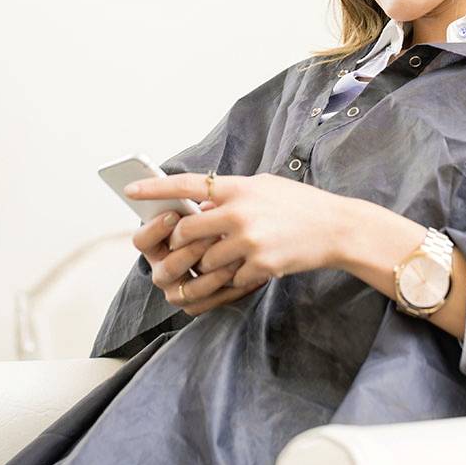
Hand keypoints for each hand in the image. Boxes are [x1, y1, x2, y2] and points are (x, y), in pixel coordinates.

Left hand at [125, 172, 350, 290]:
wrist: (336, 227)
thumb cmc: (299, 204)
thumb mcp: (264, 187)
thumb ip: (231, 194)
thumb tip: (200, 205)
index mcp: (239, 187)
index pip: (187, 185)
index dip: (156, 188)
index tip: (130, 190)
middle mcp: (239, 213)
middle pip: (186, 231)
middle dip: (180, 243)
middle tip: (179, 249)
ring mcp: (248, 241)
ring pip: (203, 261)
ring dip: (205, 266)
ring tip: (215, 263)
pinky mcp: (259, 266)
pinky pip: (228, 279)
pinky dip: (229, 279)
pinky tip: (243, 271)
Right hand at [130, 203, 258, 316]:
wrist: (241, 247)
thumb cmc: (218, 221)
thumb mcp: (208, 208)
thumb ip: (200, 206)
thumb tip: (206, 201)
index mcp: (157, 244)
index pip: (142, 240)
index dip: (154, 229)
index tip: (173, 215)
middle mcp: (162, 269)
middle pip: (166, 268)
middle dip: (189, 252)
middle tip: (211, 235)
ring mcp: (178, 289)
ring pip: (187, 290)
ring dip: (211, 273)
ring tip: (233, 257)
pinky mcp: (196, 304)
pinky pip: (206, 302)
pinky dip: (224, 289)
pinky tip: (241, 272)